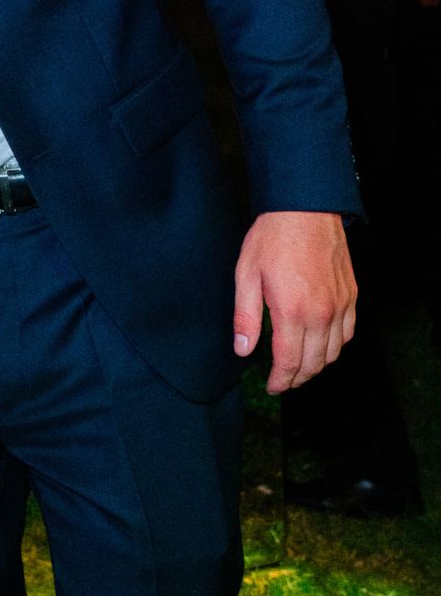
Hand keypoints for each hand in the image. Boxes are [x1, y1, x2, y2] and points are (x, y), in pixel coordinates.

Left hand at [232, 211, 355, 394]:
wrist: (305, 208)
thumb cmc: (272, 238)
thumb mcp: (246, 275)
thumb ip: (246, 318)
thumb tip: (243, 350)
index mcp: (293, 311)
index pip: (290, 362)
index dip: (281, 381)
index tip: (273, 387)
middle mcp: (322, 313)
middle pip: (315, 363)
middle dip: (298, 378)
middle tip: (284, 381)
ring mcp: (341, 304)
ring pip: (335, 352)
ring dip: (318, 365)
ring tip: (300, 367)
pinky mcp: (351, 294)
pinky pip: (349, 332)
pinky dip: (336, 346)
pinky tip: (323, 344)